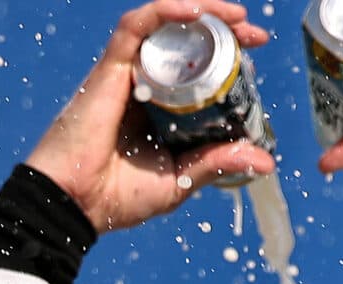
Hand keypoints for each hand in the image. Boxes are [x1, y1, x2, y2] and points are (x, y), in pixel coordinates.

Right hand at [26, 1, 276, 234]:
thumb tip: (266, 161)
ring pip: (164, 25)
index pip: (199, 70)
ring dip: (201, 11)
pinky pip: (136, 27)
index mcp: (163, 109)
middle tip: (253, 32)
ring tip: (234, 16)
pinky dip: (163, 12)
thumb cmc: (119, 197)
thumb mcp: (181, 178)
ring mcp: (127, 73)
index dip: (228, 56)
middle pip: (185, 42)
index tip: (256, 52)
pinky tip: (193, 11)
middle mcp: (146, 85)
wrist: (76, 204)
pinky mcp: (109, 67)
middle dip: (221, 28)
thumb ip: (218, 163)